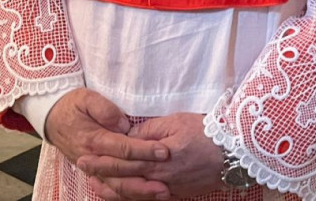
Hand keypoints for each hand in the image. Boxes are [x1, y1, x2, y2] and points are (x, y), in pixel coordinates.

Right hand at [44, 88, 170, 198]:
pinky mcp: (95, 174)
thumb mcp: (86, 98)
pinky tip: (146, 196)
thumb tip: (123, 124)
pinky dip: (128, 196)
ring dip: (140, 191)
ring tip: (163, 192)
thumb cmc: (72, 105)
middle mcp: (93, 158)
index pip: (123, 148)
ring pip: (117, 186)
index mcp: (93, 139)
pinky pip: (111, 190)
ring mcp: (93, 170)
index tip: (164, 151)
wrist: (52, 119)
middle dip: (148, 175)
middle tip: (169, 177)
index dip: (144, 151)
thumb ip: (104, 109)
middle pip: (123, 171)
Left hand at [78, 113, 224, 199]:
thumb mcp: (175, 122)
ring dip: (112, 190)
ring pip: (134, 193)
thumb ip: (149, 130)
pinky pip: (149, 199)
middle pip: (124, 178)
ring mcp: (168, 189)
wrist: (234, 153)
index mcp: (157, 157)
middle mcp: (160, 177)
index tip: (86, 153)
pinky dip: (132, 197)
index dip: (102, 157)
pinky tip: (122, 194)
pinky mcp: (177, 194)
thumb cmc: (206, 132)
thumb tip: (129, 135)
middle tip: (82, 167)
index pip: (123, 158)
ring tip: (95, 186)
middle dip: (101, 173)